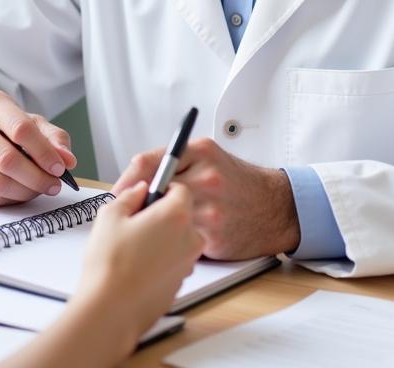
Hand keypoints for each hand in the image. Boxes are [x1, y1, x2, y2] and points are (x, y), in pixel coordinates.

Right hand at [0, 89, 75, 206]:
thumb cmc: (6, 127)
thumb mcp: (32, 122)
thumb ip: (54, 138)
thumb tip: (68, 160)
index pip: (21, 129)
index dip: (44, 153)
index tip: (60, 169)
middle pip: (7, 160)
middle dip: (37, 178)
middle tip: (54, 185)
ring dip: (25, 192)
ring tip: (39, 189)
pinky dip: (8, 199)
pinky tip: (17, 191)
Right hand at [73, 182, 203, 357]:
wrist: (111, 310)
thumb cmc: (110, 264)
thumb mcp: (110, 215)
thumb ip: (129, 195)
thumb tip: (138, 191)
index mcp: (176, 215)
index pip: (181, 189)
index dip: (163, 189)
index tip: (149, 194)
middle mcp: (189, 240)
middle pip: (183, 216)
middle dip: (163, 215)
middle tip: (136, 221)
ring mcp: (187, 265)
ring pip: (179, 241)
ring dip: (163, 239)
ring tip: (133, 247)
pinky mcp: (179, 285)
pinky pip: (174, 262)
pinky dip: (161, 260)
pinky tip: (137, 266)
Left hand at [112, 138, 299, 259]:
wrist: (276, 207)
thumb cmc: (238, 182)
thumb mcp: (208, 157)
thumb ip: (175, 163)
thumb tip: (136, 180)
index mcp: (200, 152)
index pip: (147, 163)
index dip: (126, 181)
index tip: (117, 195)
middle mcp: (205, 177)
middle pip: (152, 194)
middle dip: (140, 207)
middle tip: (132, 217)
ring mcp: (210, 208)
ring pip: (163, 220)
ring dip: (157, 227)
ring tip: (161, 230)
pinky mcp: (214, 237)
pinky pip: (180, 241)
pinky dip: (177, 243)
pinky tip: (184, 240)